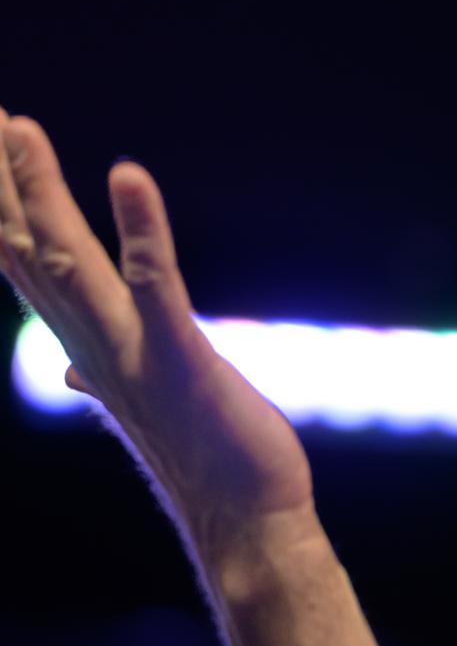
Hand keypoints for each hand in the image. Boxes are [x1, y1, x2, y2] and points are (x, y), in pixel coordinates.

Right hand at [0, 110, 316, 566]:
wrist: (242, 520)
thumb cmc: (202, 457)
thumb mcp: (139, 402)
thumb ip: (94, 372)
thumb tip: (66, 367)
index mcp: (86, 344)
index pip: (25, 263)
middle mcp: (93, 343)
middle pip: (30, 250)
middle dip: (2, 181)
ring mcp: (130, 351)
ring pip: (72, 260)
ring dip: (43, 193)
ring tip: (20, 125)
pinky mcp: (180, 357)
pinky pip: (153, 285)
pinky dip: (141, 230)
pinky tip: (128, 174)